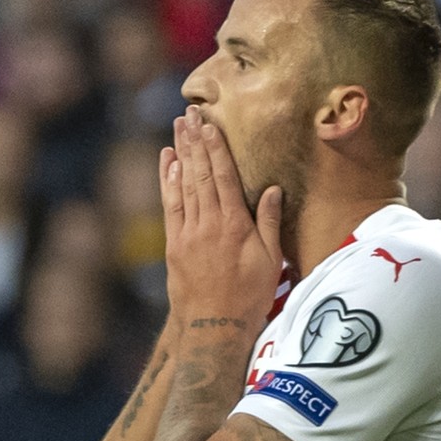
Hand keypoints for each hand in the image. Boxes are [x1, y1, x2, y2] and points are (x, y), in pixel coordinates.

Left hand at [160, 106, 282, 334]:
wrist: (214, 327)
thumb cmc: (250, 297)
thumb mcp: (271, 261)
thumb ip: (270, 223)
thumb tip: (273, 189)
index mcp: (235, 225)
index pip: (224, 176)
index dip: (216, 148)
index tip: (210, 124)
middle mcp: (208, 224)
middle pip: (200, 174)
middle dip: (195, 141)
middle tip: (189, 114)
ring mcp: (188, 233)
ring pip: (183, 185)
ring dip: (180, 154)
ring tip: (178, 128)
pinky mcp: (174, 245)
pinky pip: (170, 206)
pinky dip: (168, 181)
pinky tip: (167, 162)